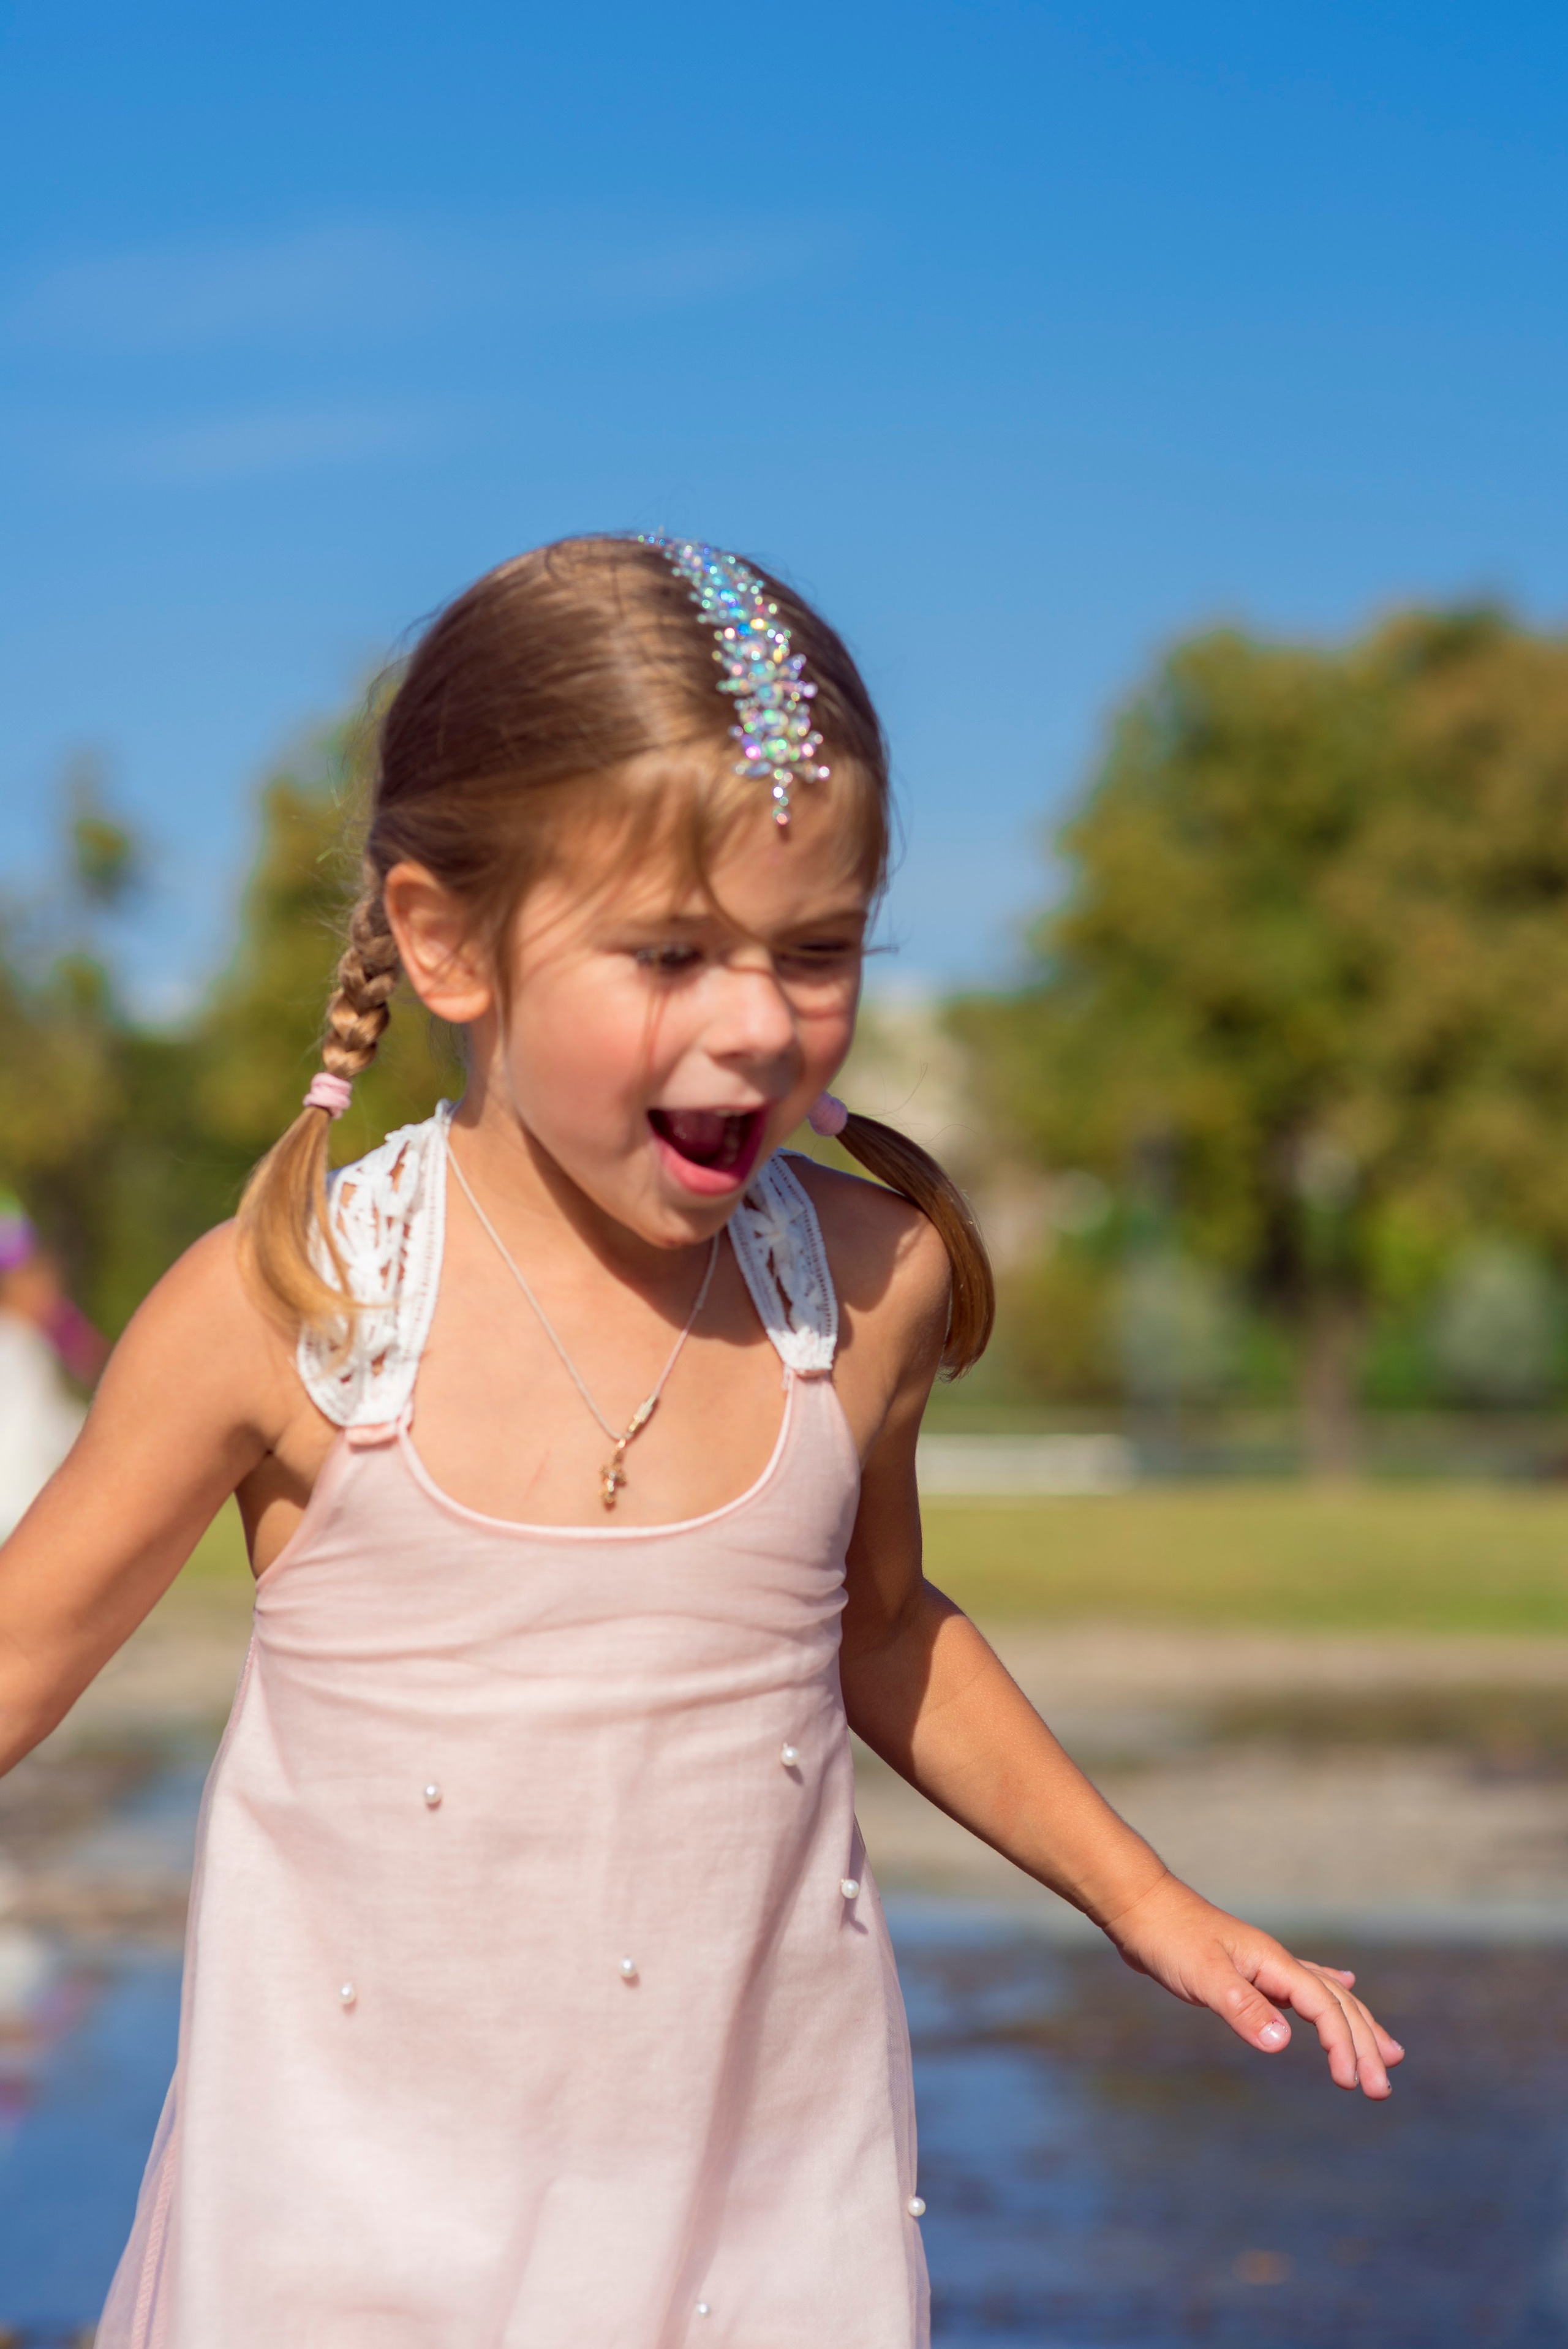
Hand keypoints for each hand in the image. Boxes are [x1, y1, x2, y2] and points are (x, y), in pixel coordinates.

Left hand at [1101, 1872, 1403, 2099]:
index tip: (1351, 2084)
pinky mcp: (1251, 1972)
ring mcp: (1266, 1966)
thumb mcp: (1203, 1976)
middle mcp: (1278, 1963)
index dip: (1343, 2045)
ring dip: (1358, 2025)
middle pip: (1337, 2005)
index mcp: (1274, 1963)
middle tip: (1383, 2090)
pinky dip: (1329, 1993)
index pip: (1324, 2007)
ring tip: (1389, 2053)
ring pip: (1327, 1996)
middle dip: (1364, 2045)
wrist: (1141, 1908)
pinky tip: (1345, 1984)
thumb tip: (1284, 2042)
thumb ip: (1242, 2007)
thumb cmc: (1169, 1938)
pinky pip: (1304, 1986)